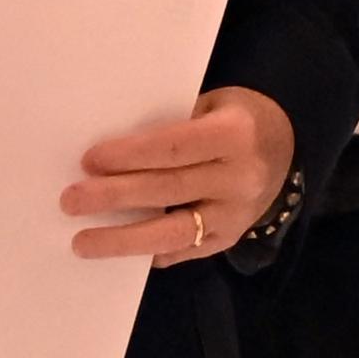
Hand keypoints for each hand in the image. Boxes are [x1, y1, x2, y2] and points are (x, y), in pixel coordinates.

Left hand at [62, 86, 293, 266]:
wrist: (286, 147)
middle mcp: (239, 179)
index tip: (89, 160)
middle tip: (71, 201)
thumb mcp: (212, 104)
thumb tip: (114, 149)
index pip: (175, 148)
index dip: (131, 155)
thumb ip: (173, 124)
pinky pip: (186, 251)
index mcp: (234, 135)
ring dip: (124, 239)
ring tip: (82, 242)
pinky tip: (119, 253)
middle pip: (168, 190)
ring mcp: (237, 215)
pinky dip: (151, 252)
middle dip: (115, 197)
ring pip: (175, 232)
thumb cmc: (237, 116)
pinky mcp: (231, 238)